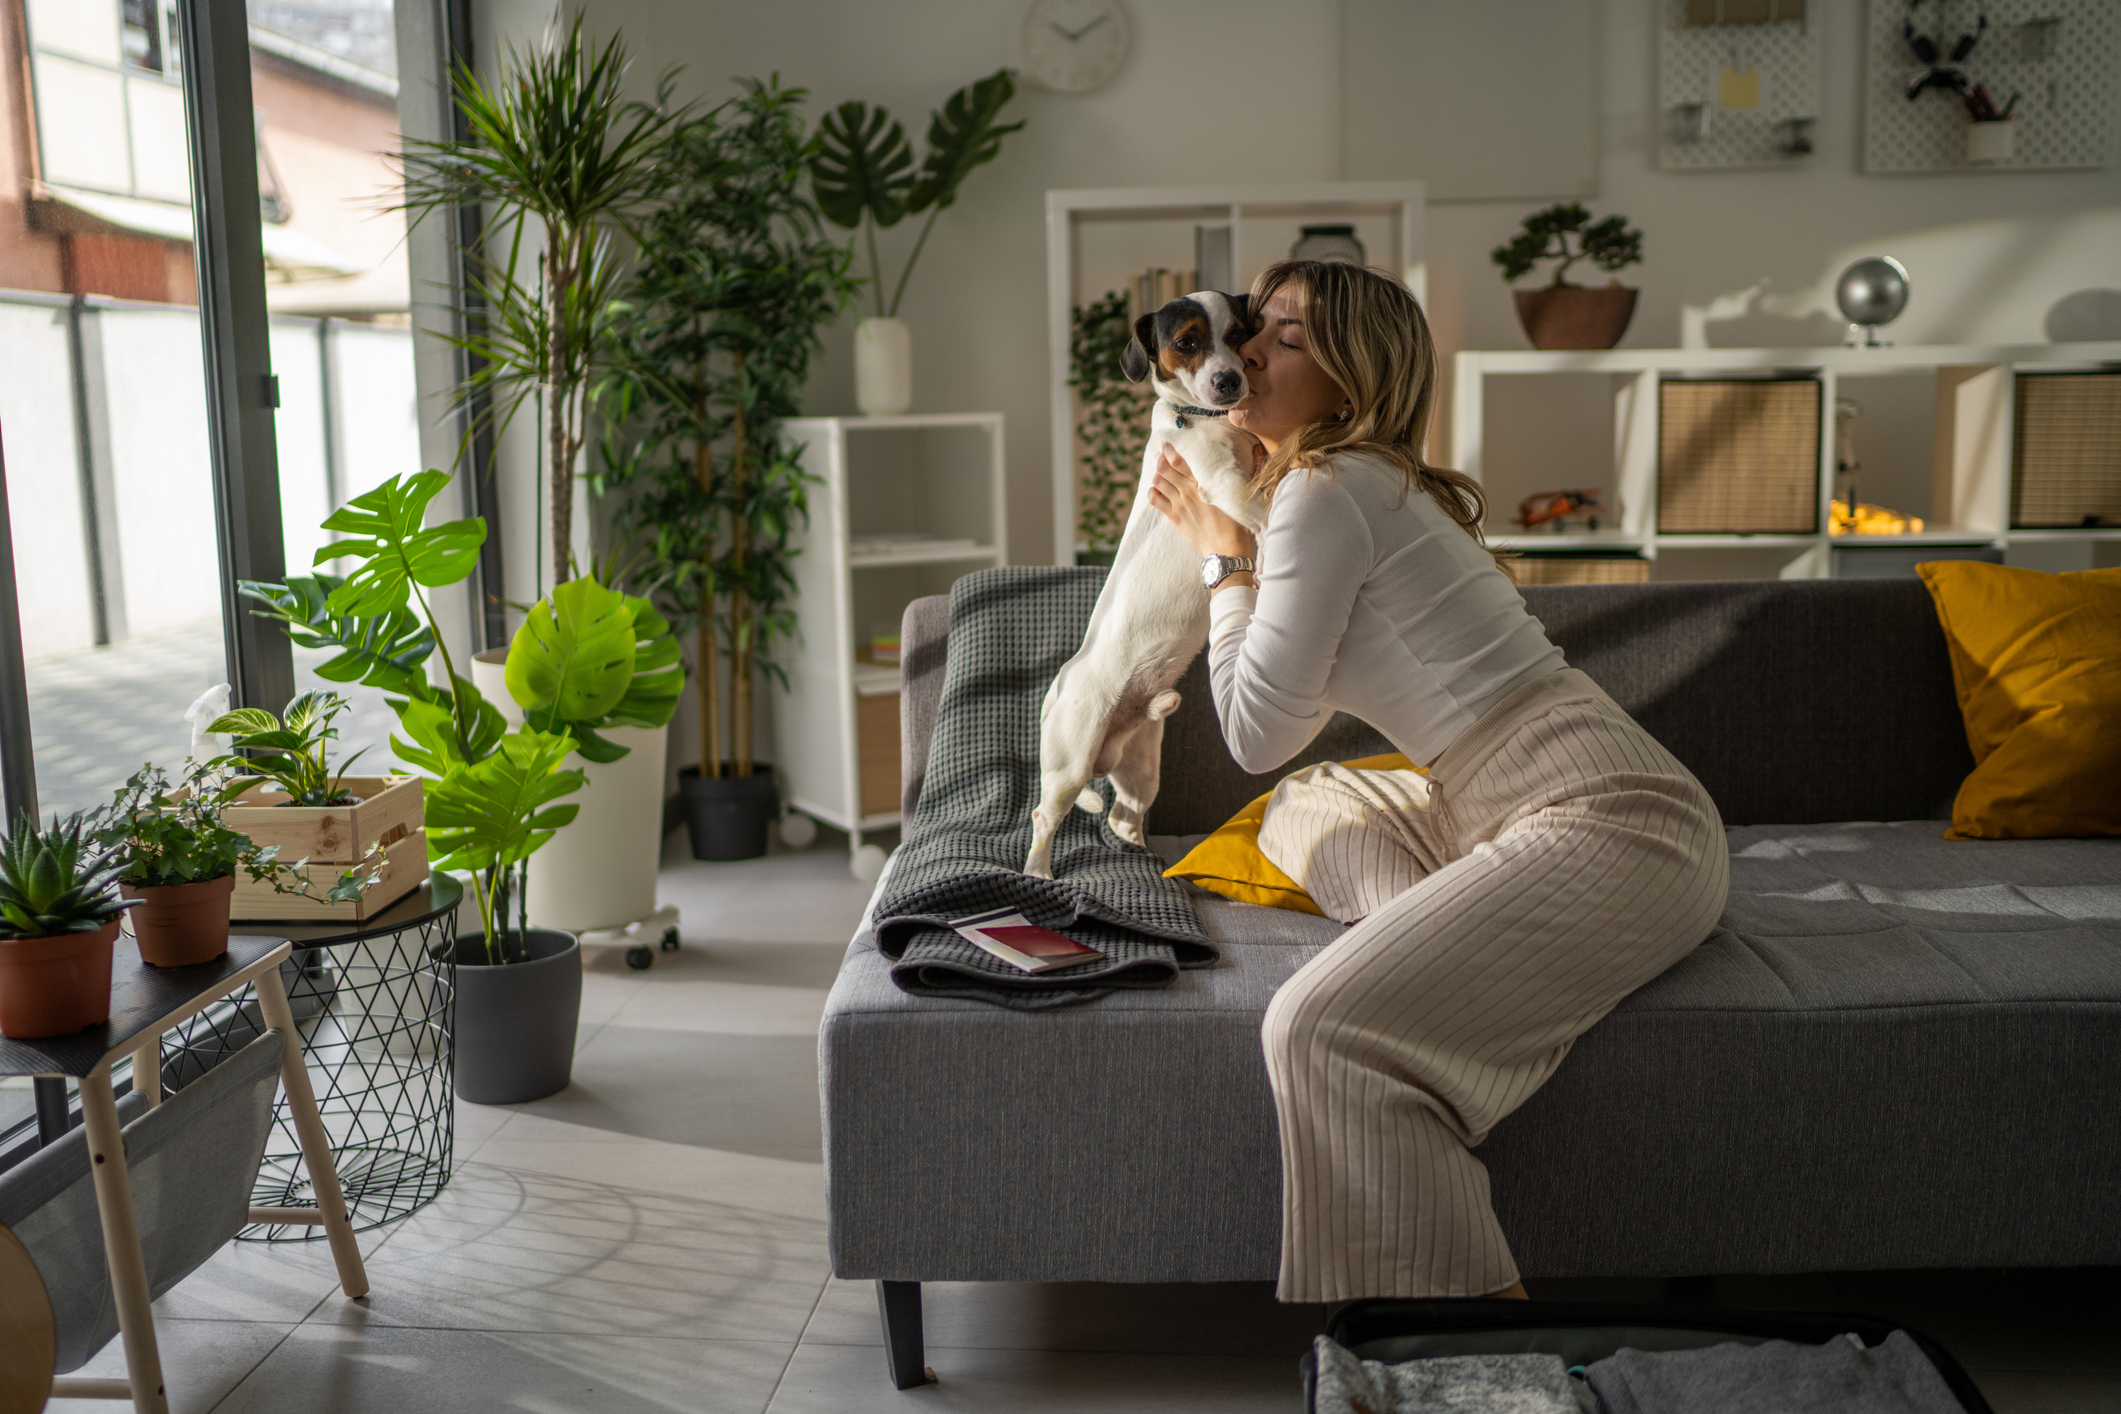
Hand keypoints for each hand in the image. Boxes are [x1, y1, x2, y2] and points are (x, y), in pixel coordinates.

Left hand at [1148, 443, 1254, 560]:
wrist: (1227, 550)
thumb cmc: (1238, 523)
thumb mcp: (1241, 494)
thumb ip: (1247, 471)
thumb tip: (1256, 449)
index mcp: (1204, 483)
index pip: (1180, 461)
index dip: (1170, 451)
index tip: (1168, 446)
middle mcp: (1188, 491)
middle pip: (1164, 468)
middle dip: (1161, 460)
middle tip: (1163, 459)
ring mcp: (1180, 504)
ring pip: (1158, 481)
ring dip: (1157, 475)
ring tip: (1162, 475)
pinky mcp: (1175, 517)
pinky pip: (1155, 500)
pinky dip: (1153, 492)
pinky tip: (1158, 491)